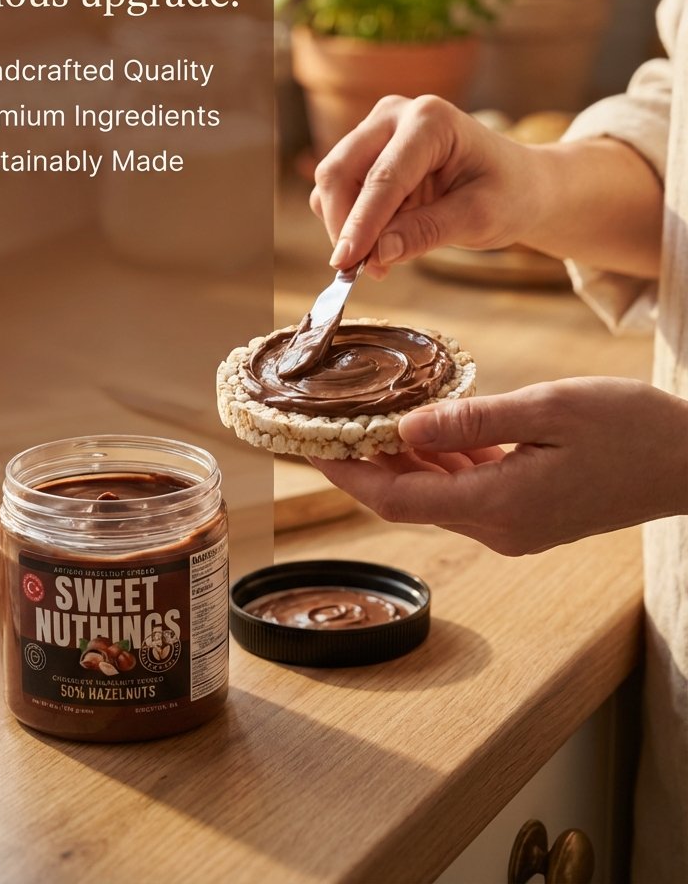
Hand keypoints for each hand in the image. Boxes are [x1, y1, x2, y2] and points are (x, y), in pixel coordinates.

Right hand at [310, 95, 539, 277]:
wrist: (519, 183)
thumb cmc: (508, 194)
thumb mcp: (479, 218)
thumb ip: (427, 232)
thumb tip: (377, 254)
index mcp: (431, 120)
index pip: (383, 177)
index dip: (361, 223)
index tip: (346, 263)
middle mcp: (395, 114)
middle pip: (340, 171)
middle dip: (344, 224)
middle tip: (359, 270)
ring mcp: (377, 129)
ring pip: (333, 182)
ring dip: (346, 226)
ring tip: (382, 260)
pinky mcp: (367, 151)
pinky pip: (340, 190)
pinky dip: (351, 221)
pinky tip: (383, 241)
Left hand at [310, 378, 687, 554]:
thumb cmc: (631, 429)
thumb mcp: (549, 409)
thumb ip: (473, 420)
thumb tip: (406, 426)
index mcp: (499, 505)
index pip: (396, 498)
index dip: (346, 473)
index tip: (306, 447)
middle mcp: (500, 527)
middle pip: (408, 499)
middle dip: (363, 464)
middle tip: (324, 424)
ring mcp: (515, 526)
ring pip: (436, 493)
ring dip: (401, 459)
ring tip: (364, 418)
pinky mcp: (529, 514)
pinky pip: (467, 489)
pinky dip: (441, 460)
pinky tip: (428, 427)